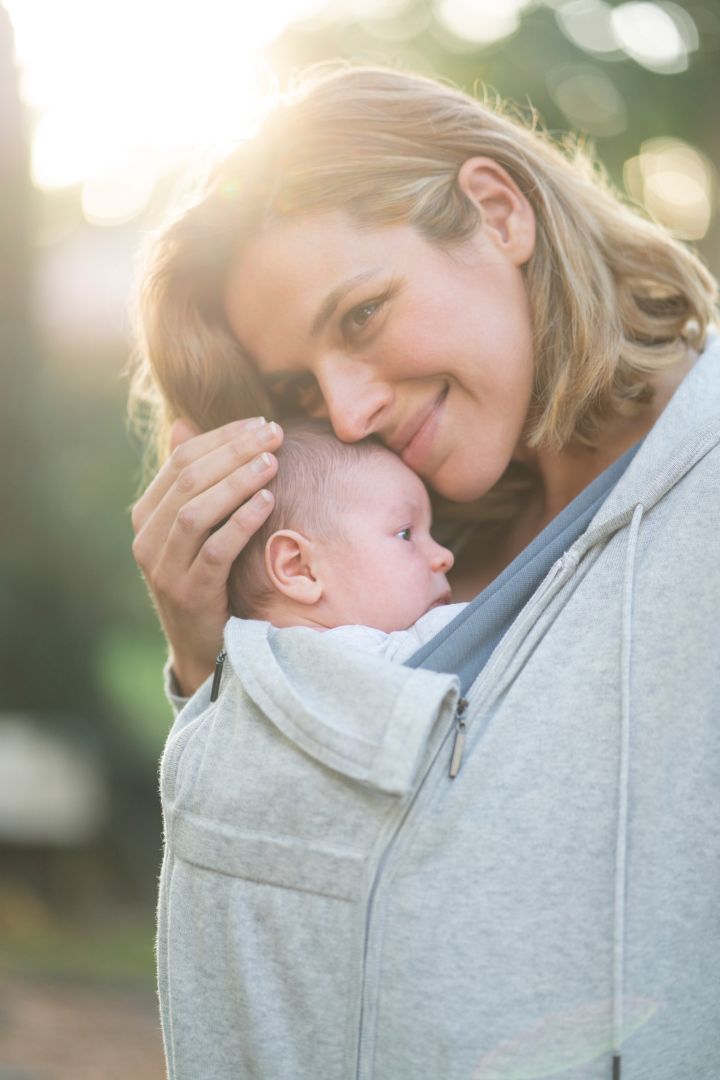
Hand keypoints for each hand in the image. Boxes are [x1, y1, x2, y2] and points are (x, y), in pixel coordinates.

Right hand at [131, 416, 282, 695]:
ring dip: (237, 482)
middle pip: (188, 480)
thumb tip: (184, 423)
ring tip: (272, 463)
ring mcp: (163, 568)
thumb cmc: (208, 576)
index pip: (180, 460)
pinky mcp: (188, 593)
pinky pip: (215, 550)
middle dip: (235, 452)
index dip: (222, 436)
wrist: (205, 645)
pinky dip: (241, 522)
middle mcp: (147, 539)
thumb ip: (191, 481)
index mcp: (147, 515)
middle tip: (275, 435)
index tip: (261, 423)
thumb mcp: (197, 528)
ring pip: (197, 512)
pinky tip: (267, 501)